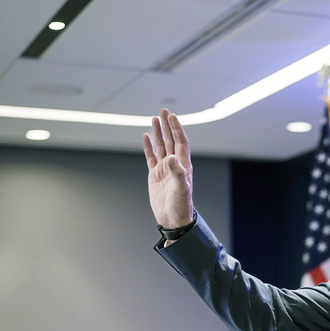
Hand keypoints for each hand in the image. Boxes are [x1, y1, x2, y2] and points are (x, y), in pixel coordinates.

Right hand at [142, 109, 193, 228]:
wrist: (173, 219)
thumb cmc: (180, 206)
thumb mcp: (181, 189)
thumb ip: (177, 173)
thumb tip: (171, 158)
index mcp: (183, 166)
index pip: (180, 142)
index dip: (176, 129)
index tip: (171, 116)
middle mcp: (174, 165)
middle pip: (170, 140)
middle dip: (167, 125)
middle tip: (163, 111)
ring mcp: (164, 169)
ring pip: (161, 146)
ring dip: (158, 133)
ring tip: (155, 119)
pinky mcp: (155, 175)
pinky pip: (151, 157)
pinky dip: (149, 147)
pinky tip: (147, 137)